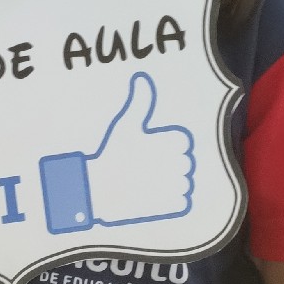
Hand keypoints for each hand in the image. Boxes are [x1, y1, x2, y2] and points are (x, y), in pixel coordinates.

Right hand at [39, 72, 193, 232]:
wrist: (99, 192)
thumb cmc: (112, 155)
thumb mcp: (126, 125)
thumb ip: (141, 102)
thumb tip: (142, 79)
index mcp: (171, 140)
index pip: (182, 143)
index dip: (165, 146)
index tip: (148, 151)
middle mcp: (178, 161)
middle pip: (184, 162)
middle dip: (168, 164)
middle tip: (144, 167)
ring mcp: (177, 183)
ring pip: (183, 181)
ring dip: (169, 183)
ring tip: (146, 182)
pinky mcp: (176, 204)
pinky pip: (182, 200)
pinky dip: (170, 201)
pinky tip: (151, 196)